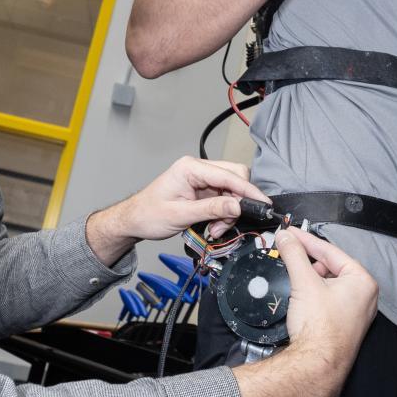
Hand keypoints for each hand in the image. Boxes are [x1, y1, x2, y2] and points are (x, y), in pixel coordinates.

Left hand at [86, 158, 267, 264]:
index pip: (229, 174)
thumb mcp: (181, 215)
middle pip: (235, 178)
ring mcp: (201, 179)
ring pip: (232, 191)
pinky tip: (214, 225)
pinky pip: (224, 199)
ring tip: (215, 229)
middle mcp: (198, 169)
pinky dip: (223, 214)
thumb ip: (212, 209)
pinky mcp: (203, 190)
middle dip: (237, 202)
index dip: (248, 190)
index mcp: (190, 168)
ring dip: (229, 212)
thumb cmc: (149, 215)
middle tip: (228, 222)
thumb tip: (238, 205)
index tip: (262, 204)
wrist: (134, 220)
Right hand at [229, 228, 376, 396]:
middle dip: (308, 261)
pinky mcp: (344, 326)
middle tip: (289, 252)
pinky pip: (329, 300)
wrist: (316, 366)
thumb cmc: (319, 327)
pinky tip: (300, 295)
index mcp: (363, 281)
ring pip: (329, 284)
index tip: (291, 233)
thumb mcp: (303, 282)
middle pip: (331, 267)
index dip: (307, 241)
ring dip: (310, 278)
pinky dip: (314, 294)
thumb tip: (286, 237)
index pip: (331, 252)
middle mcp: (365, 297)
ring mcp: (355, 313)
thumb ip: (294, 255)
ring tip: (293, 275)